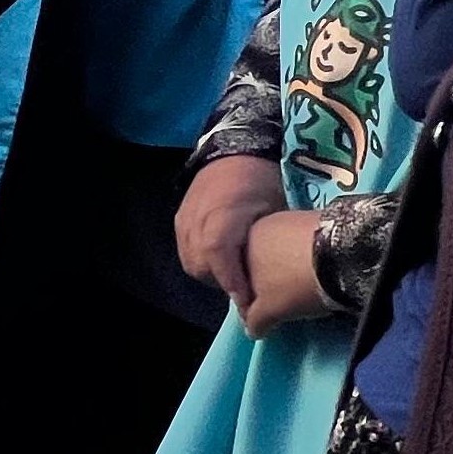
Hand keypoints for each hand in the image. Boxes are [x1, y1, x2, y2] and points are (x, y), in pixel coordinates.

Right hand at [173, 156, 285, 315]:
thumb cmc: (261, 179)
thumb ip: (264, 244)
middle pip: (201, 264)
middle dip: (222, 283)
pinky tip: (220, 262)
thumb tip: (269, 277)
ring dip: (211, 274)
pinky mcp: (180, 220)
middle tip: (245, 289)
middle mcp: (197, 219)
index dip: (231, 280)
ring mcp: (185, 220)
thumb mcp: (272, 210)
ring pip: (191, 261)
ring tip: (233, 276)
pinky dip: (201, 262)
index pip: (218, 254)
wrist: (235, 150)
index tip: (247, 302)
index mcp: (222, 213)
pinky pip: (186, 250)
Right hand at [237, 209, 330, 334]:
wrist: (337, 252)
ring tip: (299, 278)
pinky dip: (298, 251)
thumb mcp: (269, 312)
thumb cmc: (294, 285)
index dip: (245, 297)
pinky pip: (293, 238)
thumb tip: (250, 329)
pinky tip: (312, 262)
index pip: (231, 277)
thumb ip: (254, 320)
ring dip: (280, 262)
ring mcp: (278, 219)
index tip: (261, 311)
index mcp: (235, 252)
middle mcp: (252, 231)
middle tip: (280, 295)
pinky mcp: (303, 214)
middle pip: (251, 259)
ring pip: (273, 246)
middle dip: (261, 277)